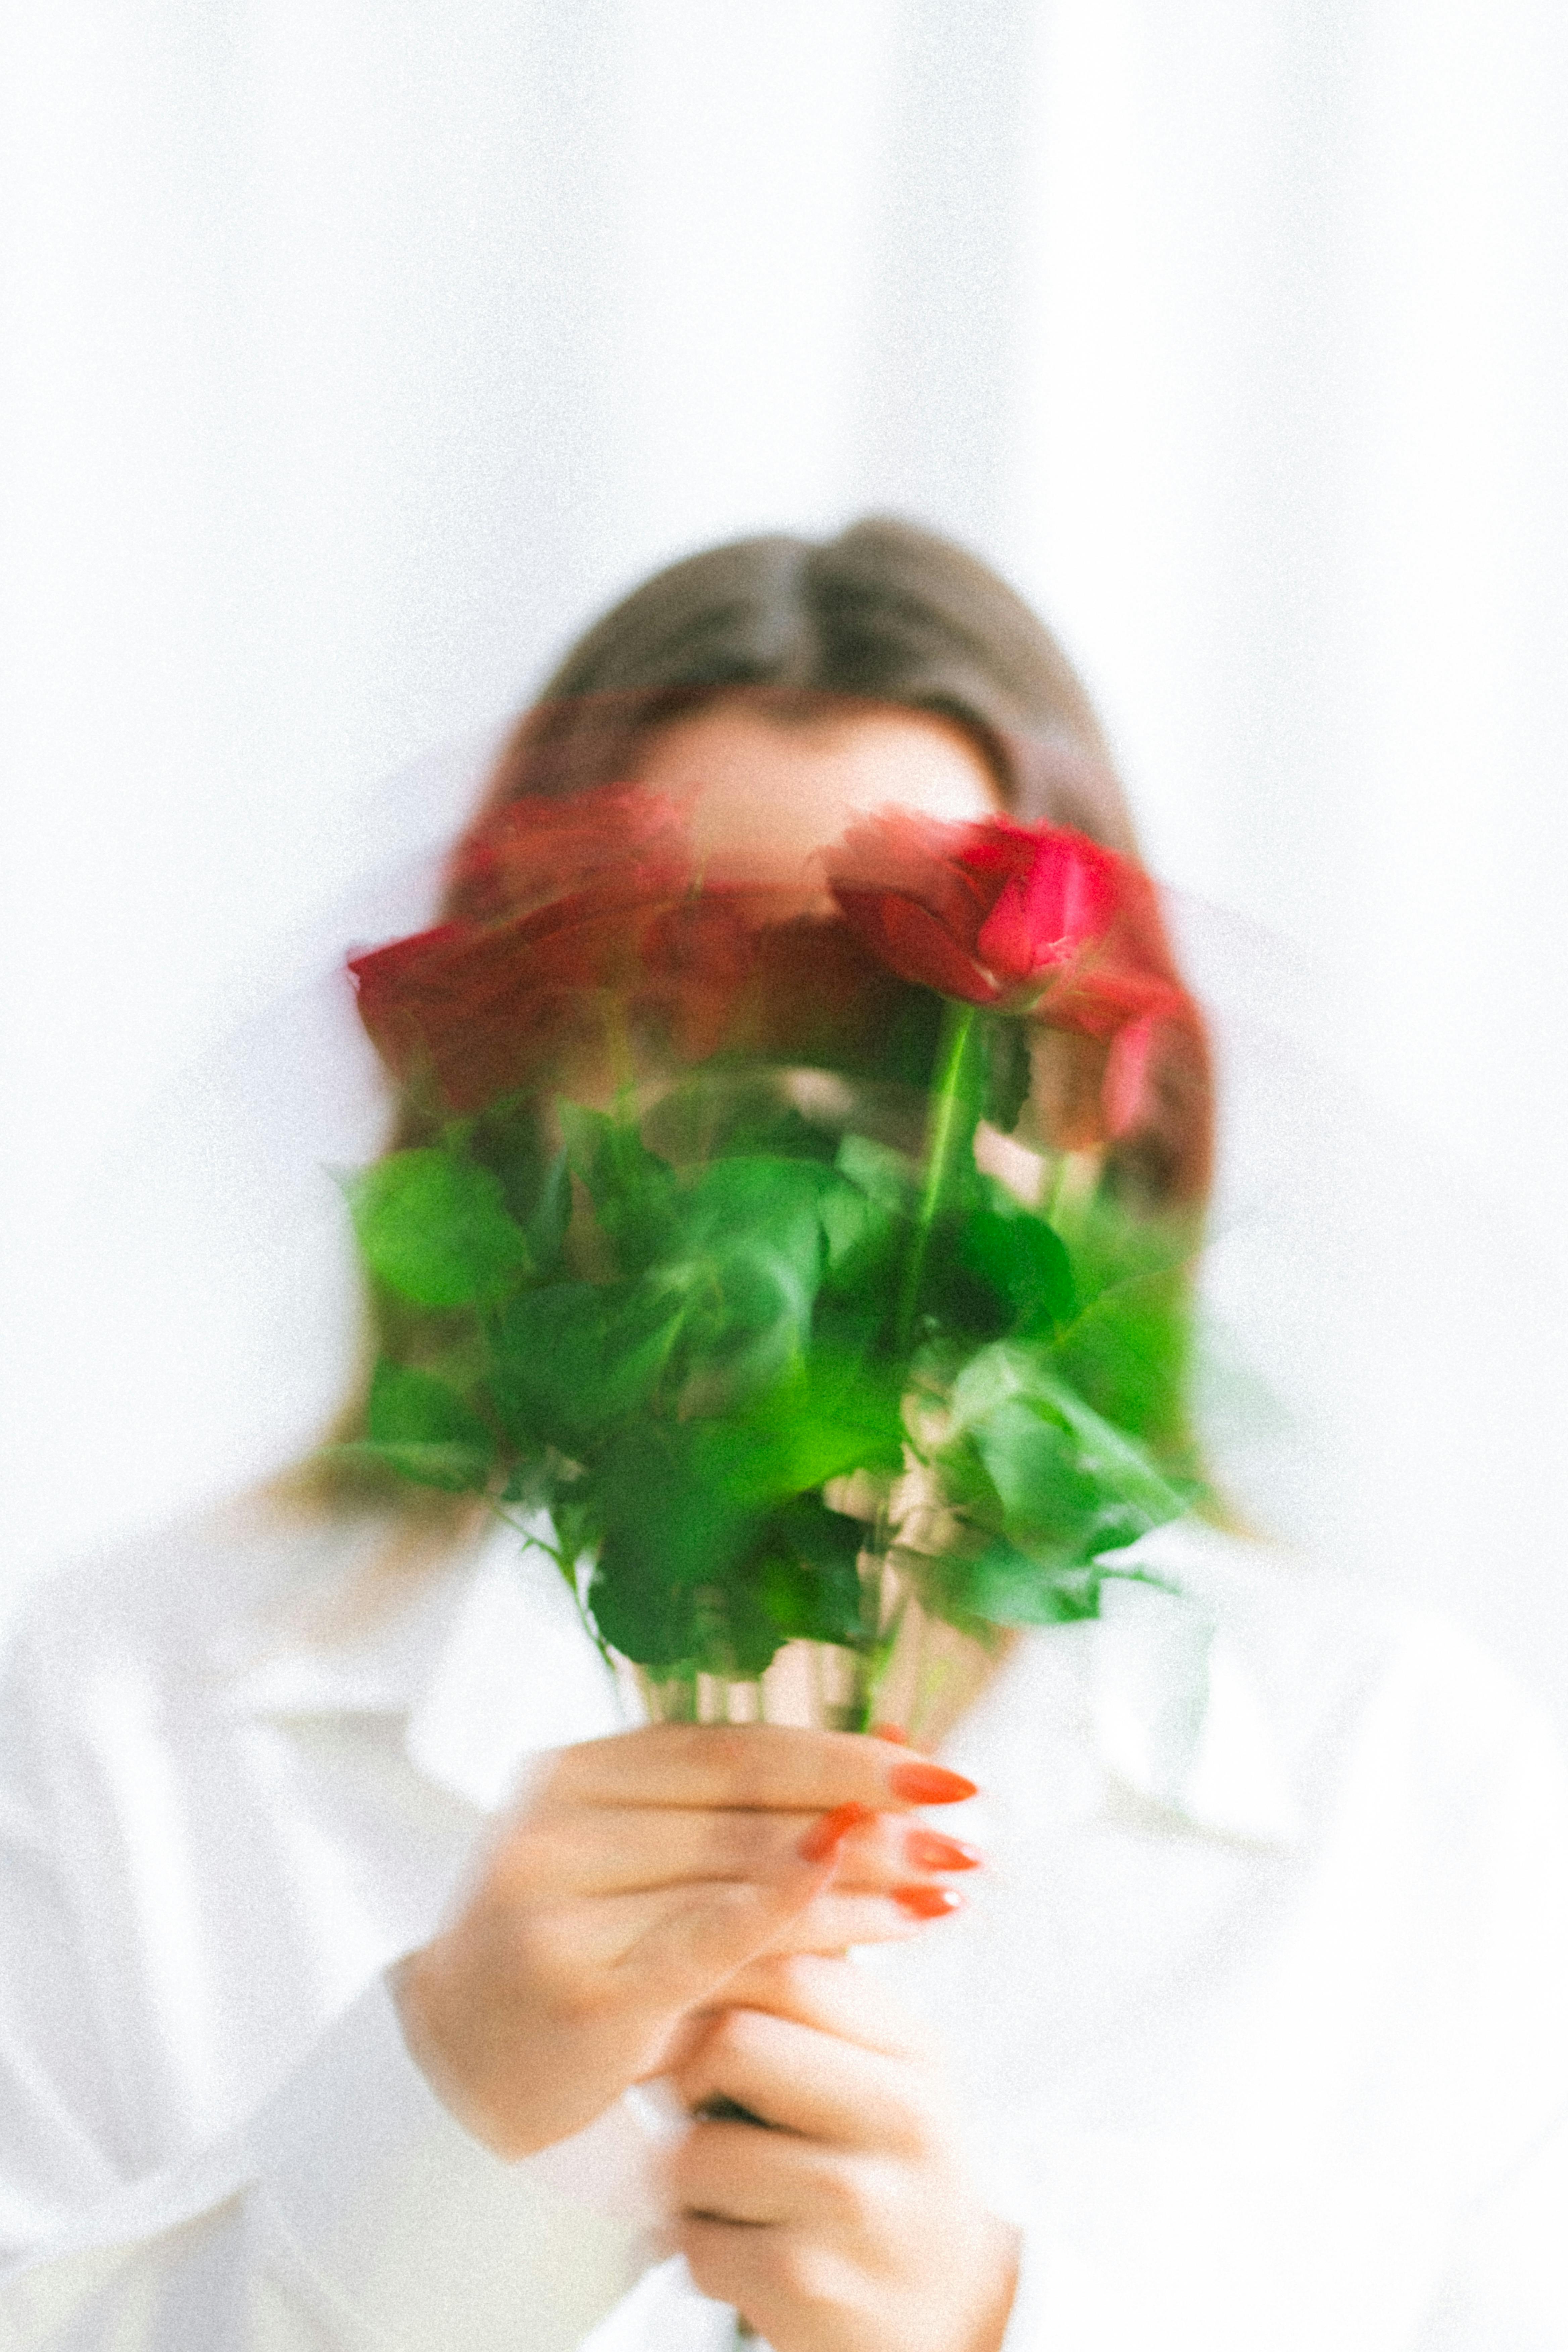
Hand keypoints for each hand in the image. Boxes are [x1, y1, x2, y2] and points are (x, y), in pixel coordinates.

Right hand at [395, 1724, 978, 2157]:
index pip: (732, 1747)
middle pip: (745, 1809)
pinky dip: (792, 1915)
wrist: (457, 2073)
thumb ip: (756, 1814)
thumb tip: (899, 1745)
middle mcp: (555, 1825)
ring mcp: (555, 1905)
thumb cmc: (580, 1957)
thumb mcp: (651, 1867)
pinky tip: (878, 1915)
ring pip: (740, 1877)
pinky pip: (706, 1943)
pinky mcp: (578, 1988)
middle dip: (870, 1817)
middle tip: (965, 1828)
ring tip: (946, 1885)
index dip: (841, 1752)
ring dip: (860, 1884)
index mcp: (573, 1774)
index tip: (942, 1766)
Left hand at [667, 1952, 1017, 2351]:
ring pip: (698, 2151)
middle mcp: (897, 2120)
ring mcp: (853, 2204)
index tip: (681, 1997)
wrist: (952, 2312)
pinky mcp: (806, 2284)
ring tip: (728, 2188)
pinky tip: (742, 2245)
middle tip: (697, 2100)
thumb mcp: (888, 2072)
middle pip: (732, 2042)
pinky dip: (698, 2246)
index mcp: (914, 2053)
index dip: (717, 1971)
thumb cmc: (892, 2172)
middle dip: (690, 2073)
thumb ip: (821, 2001)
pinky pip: (695, 2240)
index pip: (795, 1970)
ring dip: (686, 2177)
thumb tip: (723, 1920)